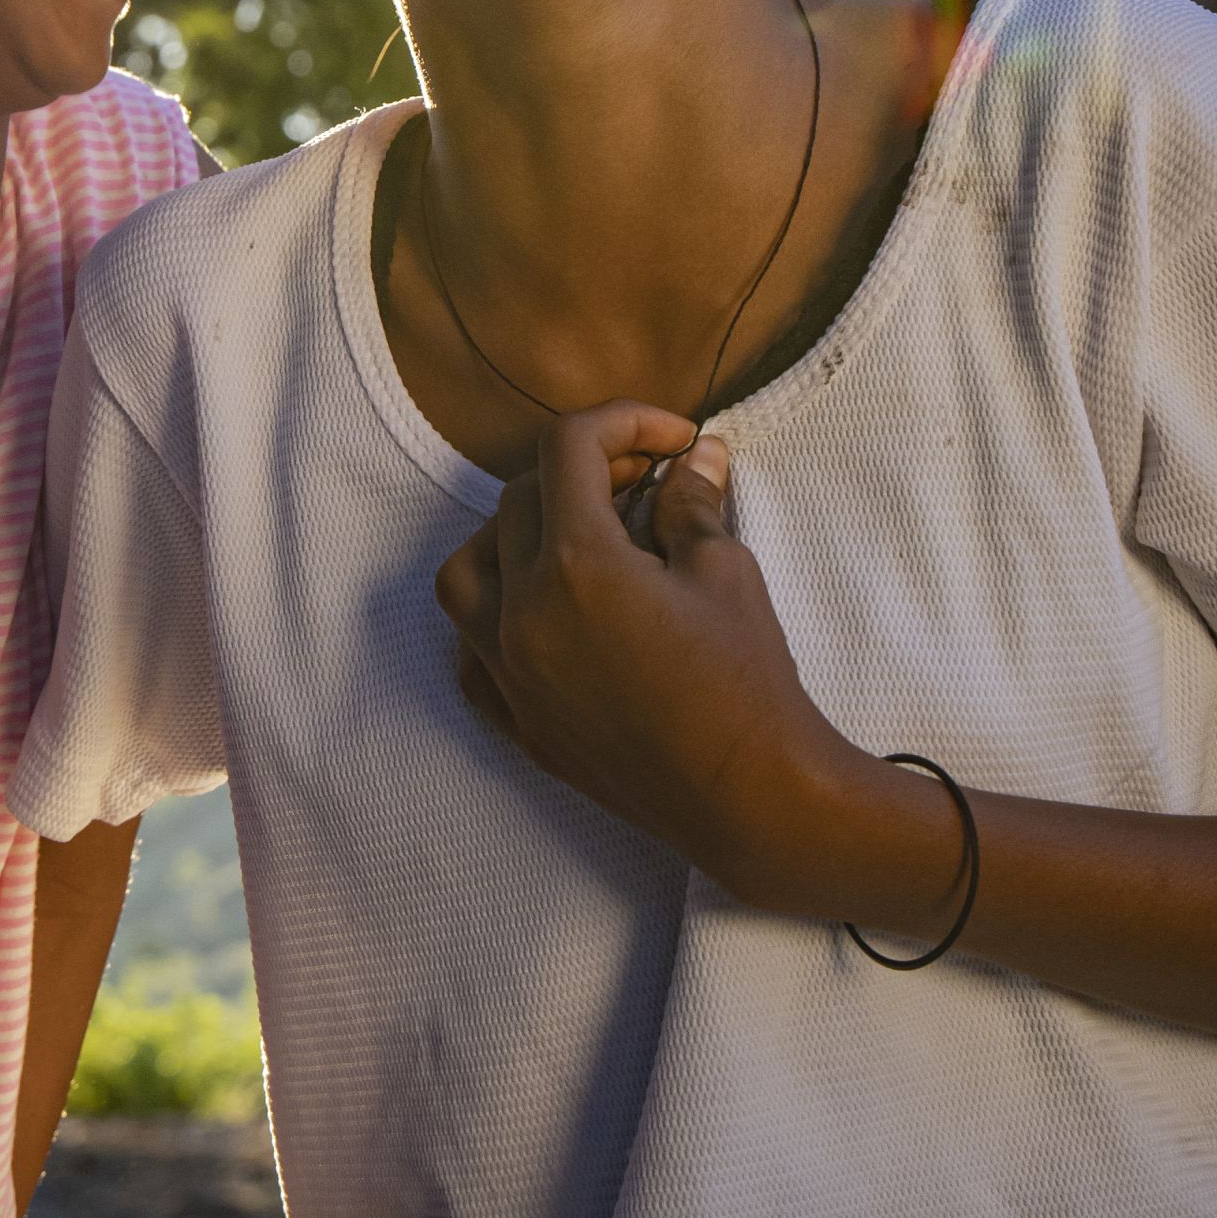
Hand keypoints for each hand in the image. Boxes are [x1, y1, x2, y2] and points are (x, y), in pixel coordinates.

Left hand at [434, 402, 853, 902]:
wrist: (750, 794)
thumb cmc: (745, 681)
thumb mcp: (724, 572)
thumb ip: (691, 504)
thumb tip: (693, 457)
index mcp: (576, 564)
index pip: (568, 449)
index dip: (623, 422)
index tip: (671, 438)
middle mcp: (524, 613)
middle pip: (517, 501)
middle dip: (579, 472)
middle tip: (640, 480)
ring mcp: (512, 673)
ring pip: (466, 574)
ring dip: (509, 537)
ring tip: (572, 538)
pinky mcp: (520, 723)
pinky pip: (471, 655)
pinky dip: (493, 621)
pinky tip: (542, 615)